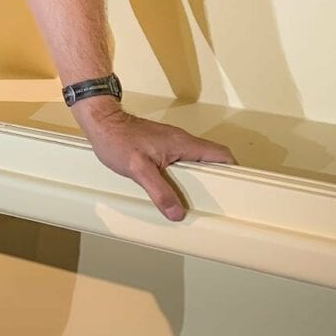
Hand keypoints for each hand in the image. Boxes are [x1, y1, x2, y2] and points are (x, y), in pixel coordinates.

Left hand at [73, 100, 235, 220]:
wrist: (100, 122)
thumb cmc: (117, 140)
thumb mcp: (139, 169)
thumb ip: (160, 191)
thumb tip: (178, 213)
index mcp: (184, 144)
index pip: (220, 154)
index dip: (232, 171)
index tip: (235, 191)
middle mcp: (182, 142)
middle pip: (211, 161)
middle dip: (216, 182)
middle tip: (214, 205)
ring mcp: (171, 144)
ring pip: (195, 163)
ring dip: (198, 181)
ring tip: (195, 204)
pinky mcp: (161, 147)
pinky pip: (181, 163)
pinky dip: (183, 178)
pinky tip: (174, 192)